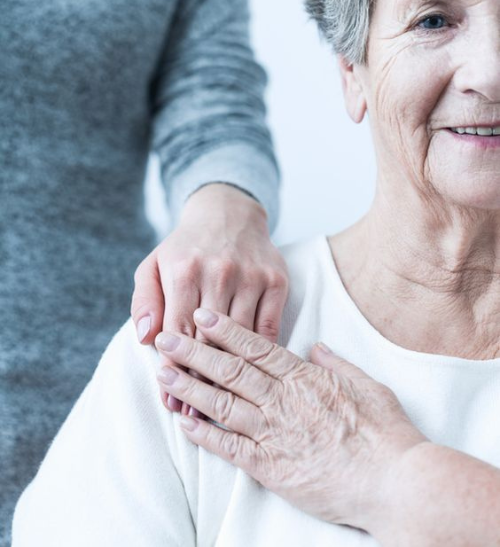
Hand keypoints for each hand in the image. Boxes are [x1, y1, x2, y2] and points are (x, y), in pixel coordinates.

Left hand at [131, 183, 288, 413]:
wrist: (228, 212)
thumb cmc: (185, 248)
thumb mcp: (153, 266)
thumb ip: (144, 301)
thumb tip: (146, 339)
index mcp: (184, 270)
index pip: (176, 331)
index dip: (173, 371)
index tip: (170, 402)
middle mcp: (219, 272)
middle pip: (209, 340)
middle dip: (200, 382)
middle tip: (195, 414)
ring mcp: (251, 277)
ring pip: (240, 339)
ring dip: (231, 376)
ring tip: (224, 406)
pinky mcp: (276, 281)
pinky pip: (269, 329)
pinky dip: (260, 357)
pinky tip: (254, 379)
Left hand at [154, 309, 426, 532]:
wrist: (394, 483)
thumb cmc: (385, 433)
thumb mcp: (366, 384)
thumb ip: (336, 363)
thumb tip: (315, 346)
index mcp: (304, 378)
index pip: (255, 347)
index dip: (225, 330)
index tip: (202, 315)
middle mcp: (283, 401)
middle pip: (229, 370)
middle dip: (194, 352)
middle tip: (166, 339)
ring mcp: (274, 434)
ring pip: (222, 404)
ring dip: (190, 388)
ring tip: (164, 373)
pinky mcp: (272, 468)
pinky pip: (230, 448)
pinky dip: (205, 435)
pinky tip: (184, 422)